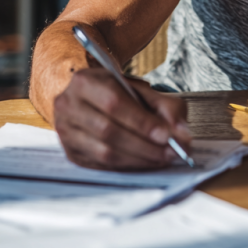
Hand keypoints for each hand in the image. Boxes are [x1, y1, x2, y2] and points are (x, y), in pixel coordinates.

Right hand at [52, 68, 191, 169]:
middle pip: (108, 131)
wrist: (92, 97)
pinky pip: (101, 165)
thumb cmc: (119, 93)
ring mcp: (66, 131)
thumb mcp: (143, 90)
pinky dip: (127, 166)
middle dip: (144, 145)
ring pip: (103, 152)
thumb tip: (181, 134)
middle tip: (171, 151)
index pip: (115, 104)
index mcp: (85, 81)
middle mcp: (68, 105)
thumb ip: (166, 107)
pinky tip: (146, 162)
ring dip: (138, 158)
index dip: (142, 122)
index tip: (167, 135)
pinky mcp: (70, 152)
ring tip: (163, 158)